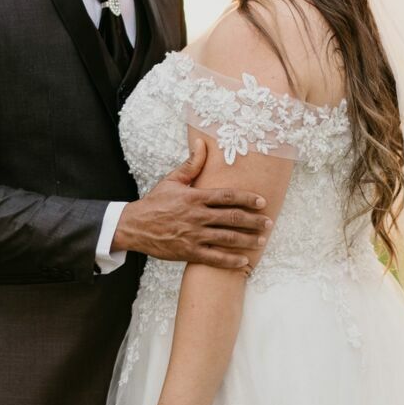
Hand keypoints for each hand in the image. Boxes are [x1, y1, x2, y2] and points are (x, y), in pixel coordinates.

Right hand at [112, 140, 269, 269]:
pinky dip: (230, 260)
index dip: (247, 199)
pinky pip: (214, 258)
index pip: (227, 196)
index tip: (262, 201)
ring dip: (246, 240)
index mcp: (195, 197)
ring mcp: (193, 235)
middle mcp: (196, 216)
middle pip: (231, 218)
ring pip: (226, 238)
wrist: (135, 226)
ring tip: (261, 241)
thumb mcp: (173, 180)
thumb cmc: (155, 202)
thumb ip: (191, 164)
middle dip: (253, 221)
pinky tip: (243, 261)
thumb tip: (202, 143)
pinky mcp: (188, 252)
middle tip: (268, 223)